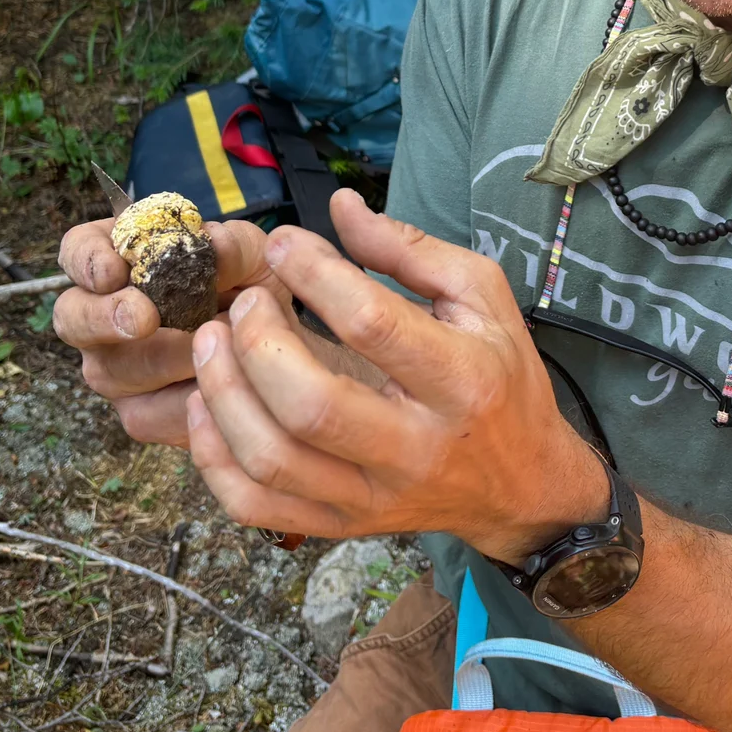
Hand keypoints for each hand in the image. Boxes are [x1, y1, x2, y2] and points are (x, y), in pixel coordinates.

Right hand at [54, 216, 292, 446]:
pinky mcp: (139, 413)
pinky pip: (147, 414)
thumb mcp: (254, 259)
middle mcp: (103, 315)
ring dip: (163, 359)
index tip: (114, 269)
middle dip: (104, 317)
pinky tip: (215, 384)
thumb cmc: (252, 291)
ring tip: (211, 347)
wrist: (277, 350)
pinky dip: (185, 399)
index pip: (77, 250)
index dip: (86, 259)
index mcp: (121, 261)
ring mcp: (115, 369)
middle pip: (72, 317)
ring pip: (111, 370)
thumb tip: (215, 244)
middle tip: (144, 318)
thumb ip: (235, 247)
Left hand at [185, 189, 605, 559]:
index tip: (285, 243)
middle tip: (244, 300)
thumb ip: (408, 249)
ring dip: (223, 394)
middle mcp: (416, 448)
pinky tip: (207, 407)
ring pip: (274, 461)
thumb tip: (338, 205)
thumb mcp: (481, 297)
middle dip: (258, 341)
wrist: (523, 487)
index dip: (315, 275)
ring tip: (211, 341)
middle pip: (312, 405)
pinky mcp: (343, 527)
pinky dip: (215, 459)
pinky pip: (257, 506)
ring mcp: (374, 497)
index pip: (372, 324)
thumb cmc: (500, 377)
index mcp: (461, 380)